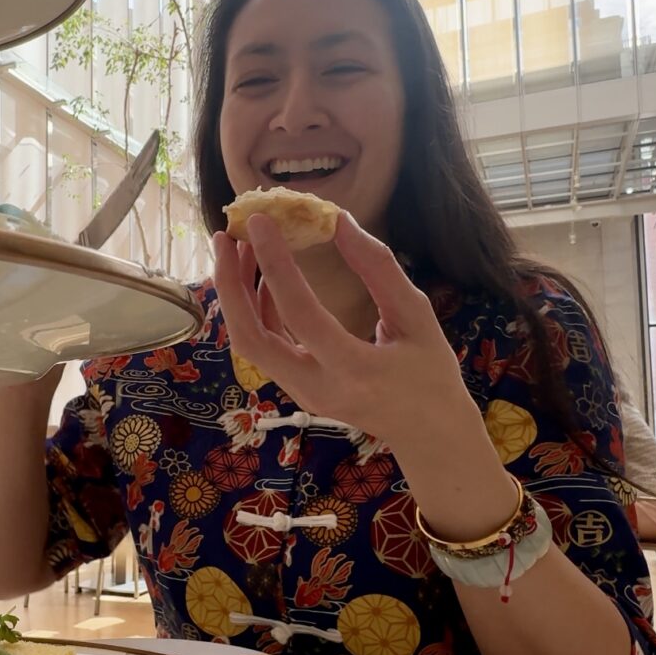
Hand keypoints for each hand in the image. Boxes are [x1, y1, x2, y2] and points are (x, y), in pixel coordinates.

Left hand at [212, 211, 475, 448]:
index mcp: (353, 369)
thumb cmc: (430, 372)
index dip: (275, 264)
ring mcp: (300, 392)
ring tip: (238, 248)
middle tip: (225, 236)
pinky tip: (263, 277)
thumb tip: (338, 222)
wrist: (427, 432)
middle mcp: (316, 386)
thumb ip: (379, 268)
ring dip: (237, 295)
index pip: (300, 313)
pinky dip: (255, 310)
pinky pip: (264, 347)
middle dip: (230, 285)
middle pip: (251, 338)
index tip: (260, 222)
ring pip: (250, 343)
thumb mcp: (416, 315)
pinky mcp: (295, 389)